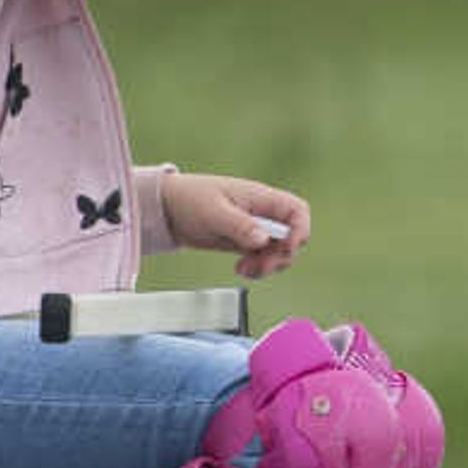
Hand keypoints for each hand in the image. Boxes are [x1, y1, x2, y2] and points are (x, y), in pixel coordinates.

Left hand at [163, 170, 308, 279]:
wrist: (167, 208)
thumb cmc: (189, 199)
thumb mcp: (213, 212)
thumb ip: (239, 225)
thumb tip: (263, 239)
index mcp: (261, 198)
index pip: (297, 211)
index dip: (300, 230)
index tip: (285, 248)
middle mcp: (262, 213)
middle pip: (292, 236)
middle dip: (281, 255)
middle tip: (259, 266)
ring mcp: (255, 229)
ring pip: (279, 251)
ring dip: (269, 265)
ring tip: (244, 269)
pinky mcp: (244, 242)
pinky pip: (263, 258)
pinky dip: (257, 268)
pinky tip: (240, 269)